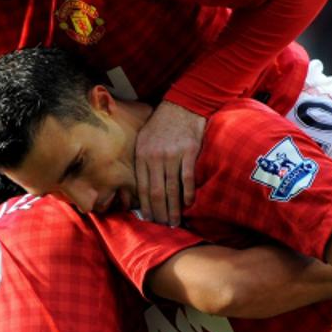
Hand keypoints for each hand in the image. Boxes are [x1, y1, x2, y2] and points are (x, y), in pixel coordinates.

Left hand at [135, 101, 205, 225]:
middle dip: (159, 212)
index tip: (149, 220)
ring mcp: (173, 154)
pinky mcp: (190, 151)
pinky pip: (187, 178)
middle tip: (163, 226)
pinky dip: (188, 193)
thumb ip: (143, 162)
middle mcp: (155, 156)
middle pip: (156, 192)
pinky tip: (188, 204)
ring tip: (175, 222)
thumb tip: (142, 188)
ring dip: (174, 208)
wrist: (182, 104)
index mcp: (142, 155)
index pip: (143, 188)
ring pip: (172, 188)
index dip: (146, 207)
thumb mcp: (144, 139)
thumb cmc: (162, 124)